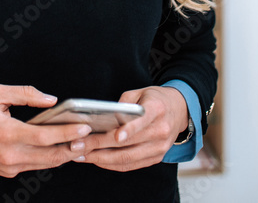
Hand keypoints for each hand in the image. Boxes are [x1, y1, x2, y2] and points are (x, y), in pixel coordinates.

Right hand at [0, 84, 92, 177]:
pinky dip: (48, 158)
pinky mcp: (7, 173)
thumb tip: (51, 100)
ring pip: (45, 164)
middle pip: (51, 156)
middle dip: (74, 148)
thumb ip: (25, 94)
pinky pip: (34, 166)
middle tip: (91, 139)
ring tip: (81, 144)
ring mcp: (9, 167)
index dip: (68, 133)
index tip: (85, 127)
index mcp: (7, 134)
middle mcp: (9, 155)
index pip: (45, 136)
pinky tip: (59, 149)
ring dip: (64, 155)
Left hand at [68, 86, 187, 171]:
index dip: (129, 130)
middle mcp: (161, 131)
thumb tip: (102, 116)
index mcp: (157, 110)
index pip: (143, 121)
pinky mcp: (156, 158)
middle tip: (78, 144)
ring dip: (101, 159)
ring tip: (80, 154)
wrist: (179, 111)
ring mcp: (160, 148)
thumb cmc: (155, 99)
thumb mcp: (140, 92)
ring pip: (127, 158)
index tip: (115, 136)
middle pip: (128, 144)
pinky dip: (111, 164)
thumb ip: (123, 103)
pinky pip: (131, 165)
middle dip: (99, 145)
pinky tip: (95, 159)